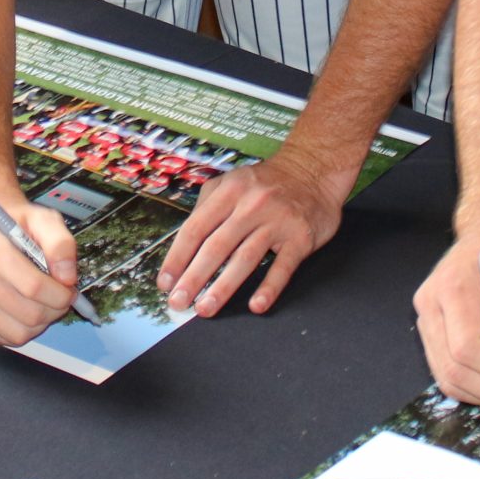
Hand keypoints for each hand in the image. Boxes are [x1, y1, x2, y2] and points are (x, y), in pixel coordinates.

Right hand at [0, 178, 77, 346]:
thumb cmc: (16, 226)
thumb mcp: (44, 220)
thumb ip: (61, 244)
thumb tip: (67, 277)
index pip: (34, 287)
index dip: (61, 294)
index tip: (69, 288)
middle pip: (29, 315)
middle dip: (54, 310)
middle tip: (58, 296)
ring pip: (18, 334)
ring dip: (40, 323)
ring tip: (41, 302)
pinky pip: (4, 339)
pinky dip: (22, 330)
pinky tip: (22, 310)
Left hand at [157, 153, 347, 316]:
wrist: (313, 170)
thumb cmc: (267, 182)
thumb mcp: (232, 181)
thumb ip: (207, 205)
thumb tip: (183, 241)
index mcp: (229, 192)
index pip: (195, 228)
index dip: (177, 258)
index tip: (166, 282)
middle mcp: (251, 205)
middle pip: (216, 246)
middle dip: (194, 278)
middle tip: (179, 303)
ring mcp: (277, 221)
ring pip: (245, 258)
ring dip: (224, 287)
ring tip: (207, 308)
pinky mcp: (300, 237)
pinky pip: (283, 267)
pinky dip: (269, 288)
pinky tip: (256, 305)